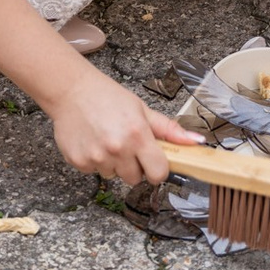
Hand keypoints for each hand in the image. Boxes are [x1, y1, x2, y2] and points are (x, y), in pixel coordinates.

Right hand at [47, 68, 201, 183]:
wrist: (72, 91)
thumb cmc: (109, 97)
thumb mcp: (143, 110)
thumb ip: (169, 130)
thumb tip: (196, 141)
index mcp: (137, 135)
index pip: (158, 173)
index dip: (158, 169)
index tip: (153, 162)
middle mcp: (117, 148)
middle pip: (135, 179)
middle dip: (135, 166)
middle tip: (127, 145)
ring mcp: (96, 157)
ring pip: (114, 176)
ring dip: (114, 163)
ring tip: (108, 139)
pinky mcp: (78, 162)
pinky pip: (94, 172)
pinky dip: (95, 161)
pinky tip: (93, 142)